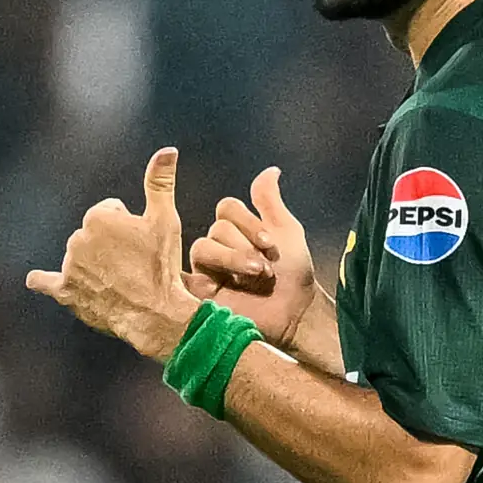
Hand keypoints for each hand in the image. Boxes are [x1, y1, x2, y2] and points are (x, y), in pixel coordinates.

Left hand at [27, 148, 200, 360]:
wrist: (154, 312)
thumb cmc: (161, 264)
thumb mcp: (165, 219)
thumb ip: (160, 181)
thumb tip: (168, 149)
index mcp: (98, 217)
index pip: (112, 212)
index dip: (131, 227)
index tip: (143, 244)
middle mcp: (77, 238)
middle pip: (95, 235)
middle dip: (111, 245)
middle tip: (135, 264)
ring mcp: (69, 266)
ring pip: (80, 257)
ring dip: (95, 264)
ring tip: (122, 281)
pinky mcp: (66, 291)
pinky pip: (48, 283)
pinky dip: (43, 281)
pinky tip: (35, 280)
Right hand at [187, 166, 326, 354]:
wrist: (296, 312)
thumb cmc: (293, 273)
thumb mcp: (286, 231)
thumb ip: (271, 202)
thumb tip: (271, 170)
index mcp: (235, 229)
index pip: (227, 208)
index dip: (249, 223)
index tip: (271, 244)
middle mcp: (218, 246)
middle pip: (217, 228)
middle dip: (246, 246)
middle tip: (266, 267)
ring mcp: (207, 269)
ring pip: (202, 248)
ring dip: (233, 259)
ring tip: (258, 275)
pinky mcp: (199, 293)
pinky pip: (186, 277)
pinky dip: (198, 277)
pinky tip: (217, 282)